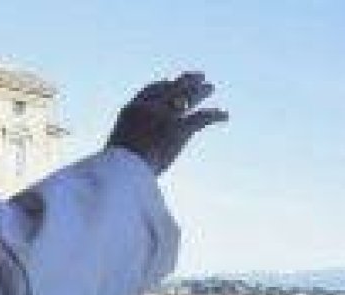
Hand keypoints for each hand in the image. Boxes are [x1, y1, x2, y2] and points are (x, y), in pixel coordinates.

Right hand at [107, 72, 227, 174]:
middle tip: (199, 77)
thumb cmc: (119, 164)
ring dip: (201, 91)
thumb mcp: (121, 145)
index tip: (172, 81)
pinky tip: (224, 115)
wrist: (122, 168)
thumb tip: (136, 150)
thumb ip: (131, 139)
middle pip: (171, 88)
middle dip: (186, 81)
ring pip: (187, 98)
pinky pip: (201, 118)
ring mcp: (165, 117)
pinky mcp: (179, 129)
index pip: (151, 90)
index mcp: (133, 108)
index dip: (164, 85)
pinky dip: (215, 115)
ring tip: (211, 87)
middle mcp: (150, 107)